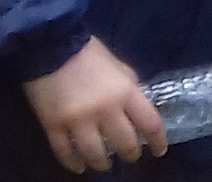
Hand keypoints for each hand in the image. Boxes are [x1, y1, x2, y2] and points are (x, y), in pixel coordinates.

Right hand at [20, 38, 164, 172]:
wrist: (51, 46)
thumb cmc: (89, 54)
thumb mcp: (120, 67)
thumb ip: (129, 88)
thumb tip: (137, 109)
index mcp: (125, 92)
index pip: (150, 123)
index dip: (158, 141)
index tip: (160, 151)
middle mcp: (105, 110)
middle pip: (124, 143)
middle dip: (131, 153)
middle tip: (130, 156)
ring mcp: (78, 120)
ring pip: (95, 153)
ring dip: (103, 163)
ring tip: (104, 165)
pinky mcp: (53, 125)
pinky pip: (65, 152)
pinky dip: (73, 163)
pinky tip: (79, 167)